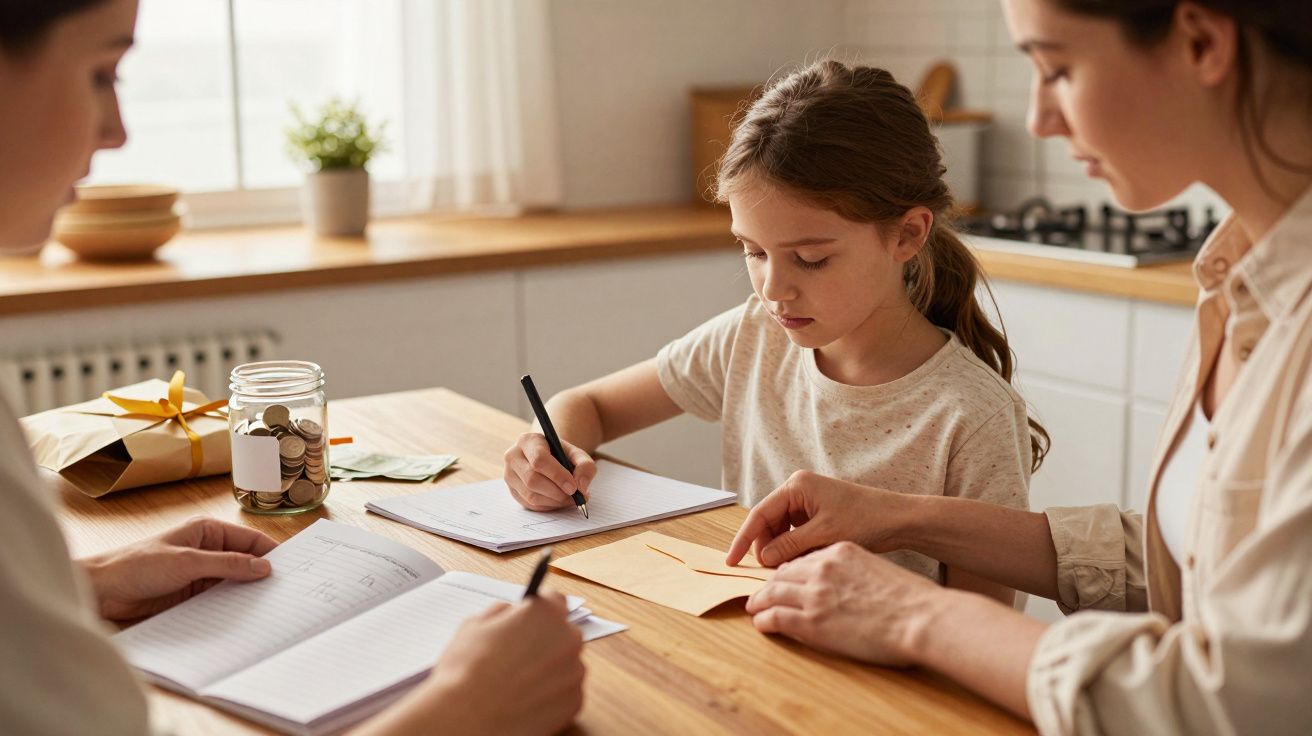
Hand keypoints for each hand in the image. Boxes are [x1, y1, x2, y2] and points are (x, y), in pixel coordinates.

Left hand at [79, 516, 276, 620]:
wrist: (103, 590)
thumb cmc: (137, 565)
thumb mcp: (187, 562)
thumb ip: (227, 564)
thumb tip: (264, 567)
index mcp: (207, 530)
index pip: (249, 540)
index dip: (270, 553)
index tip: (290, 570)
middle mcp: (207, 549)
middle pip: (245, 560)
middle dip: (261, 573)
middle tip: (284, 591)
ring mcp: (200, 572)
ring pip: (234, 580)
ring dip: (246, 591)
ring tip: (269, 606)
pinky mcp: (192, 593)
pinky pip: (220, 597)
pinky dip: (231, 604)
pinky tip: (244, 614)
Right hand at [364, 592, 584, 735]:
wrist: (465, 719)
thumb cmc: (466, 671)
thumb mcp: (474, 625)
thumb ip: (500, 613)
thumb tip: (509, 614)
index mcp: (545, 614)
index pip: (554, 601)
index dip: (538, 611)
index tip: (531, 620)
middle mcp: (567, 639)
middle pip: (562, 633)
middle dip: (544, 641)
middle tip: (517, 656)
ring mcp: (574, 673)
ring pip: (565, 664)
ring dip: (549, 669)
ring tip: (517, 683)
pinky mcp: (574, 702)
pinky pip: (566, 692)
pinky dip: (551, 695)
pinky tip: (525, 700)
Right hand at [504, 432, 596, 510]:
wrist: (547, 457)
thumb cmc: (561, 454)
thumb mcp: (577, 454)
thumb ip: (585, 466)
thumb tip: (581, 486)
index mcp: (528, 441)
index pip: (539, 459)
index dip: (557, 475)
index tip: (573, 487)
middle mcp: (513, 456)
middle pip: (532, 479)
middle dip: (557, 492)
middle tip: (575, 497)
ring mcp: (509, 475)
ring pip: (530, 495)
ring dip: (554, 501)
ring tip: (570, 499)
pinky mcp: (512, 490)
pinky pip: (530, 504)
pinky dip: (548, 506)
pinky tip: (559, 501)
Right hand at [726, 470, 910, 566]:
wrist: (898, 519)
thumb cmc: (866, 520)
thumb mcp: (824, 536)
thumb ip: (790, 546)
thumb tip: (764, 558)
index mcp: (798, 486)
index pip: (760, 514)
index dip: (744, 540)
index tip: (732, 561)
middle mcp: (799, 489)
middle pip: (768, 522)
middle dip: (765, 546)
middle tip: (766, 571)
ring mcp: (808, 501)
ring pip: (781, 529)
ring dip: (780, 549)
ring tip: (786, 568)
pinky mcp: (817, 513)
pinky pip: (795, 532)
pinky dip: (794, 548)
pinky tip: (800, 562)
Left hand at [746, 541, 942, 666]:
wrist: (921, 618)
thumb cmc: (911, 599)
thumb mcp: (876, 570)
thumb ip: (854, 572)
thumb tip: (844, 586)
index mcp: (840, 551)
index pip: (803, 558)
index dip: (789, 569)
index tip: (783, 578)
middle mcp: (823, 568)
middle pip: (783, 572)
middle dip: (769, 583)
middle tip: (761, 592)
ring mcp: (815, 594)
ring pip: (772, 592)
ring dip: (760, 600)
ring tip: (753, 607)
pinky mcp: (811, 622)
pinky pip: (775, 616)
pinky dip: (764, 619)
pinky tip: (761, 623)